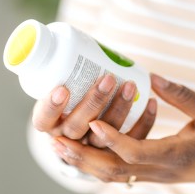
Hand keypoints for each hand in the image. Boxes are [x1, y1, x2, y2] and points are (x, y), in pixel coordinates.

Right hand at [31, 73, 157, 147]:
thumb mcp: (61, 87)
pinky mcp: (117, 154)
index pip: (43, 121)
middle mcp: (68, 140)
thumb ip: (66, 70)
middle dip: (93, 103)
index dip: (50, 108)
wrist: (88, 133)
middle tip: (107, 79)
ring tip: (130, 86)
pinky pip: (132, 141)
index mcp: (50, 125)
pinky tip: (152, 103)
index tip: (63, 88)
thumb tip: (80, 39)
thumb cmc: (73, 99)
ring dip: (119, 111)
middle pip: (76, 128)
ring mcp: (93, 150)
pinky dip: (145, 121)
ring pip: (104, 139)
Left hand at [53, 74, 194, 193]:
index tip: (94, 122)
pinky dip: (98, 165)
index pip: (137, 153)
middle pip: (114, 172)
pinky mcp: (155, 175)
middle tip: (56, 141)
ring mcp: (157, 177)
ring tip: (59, 147)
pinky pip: (121, 175)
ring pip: (113, 177)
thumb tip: (152, 76)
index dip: (113, 139)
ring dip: (85, 163)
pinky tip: (83, 151)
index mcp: (176, 156)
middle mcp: (162, 171)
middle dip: (83, 157)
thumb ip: (183, 95)